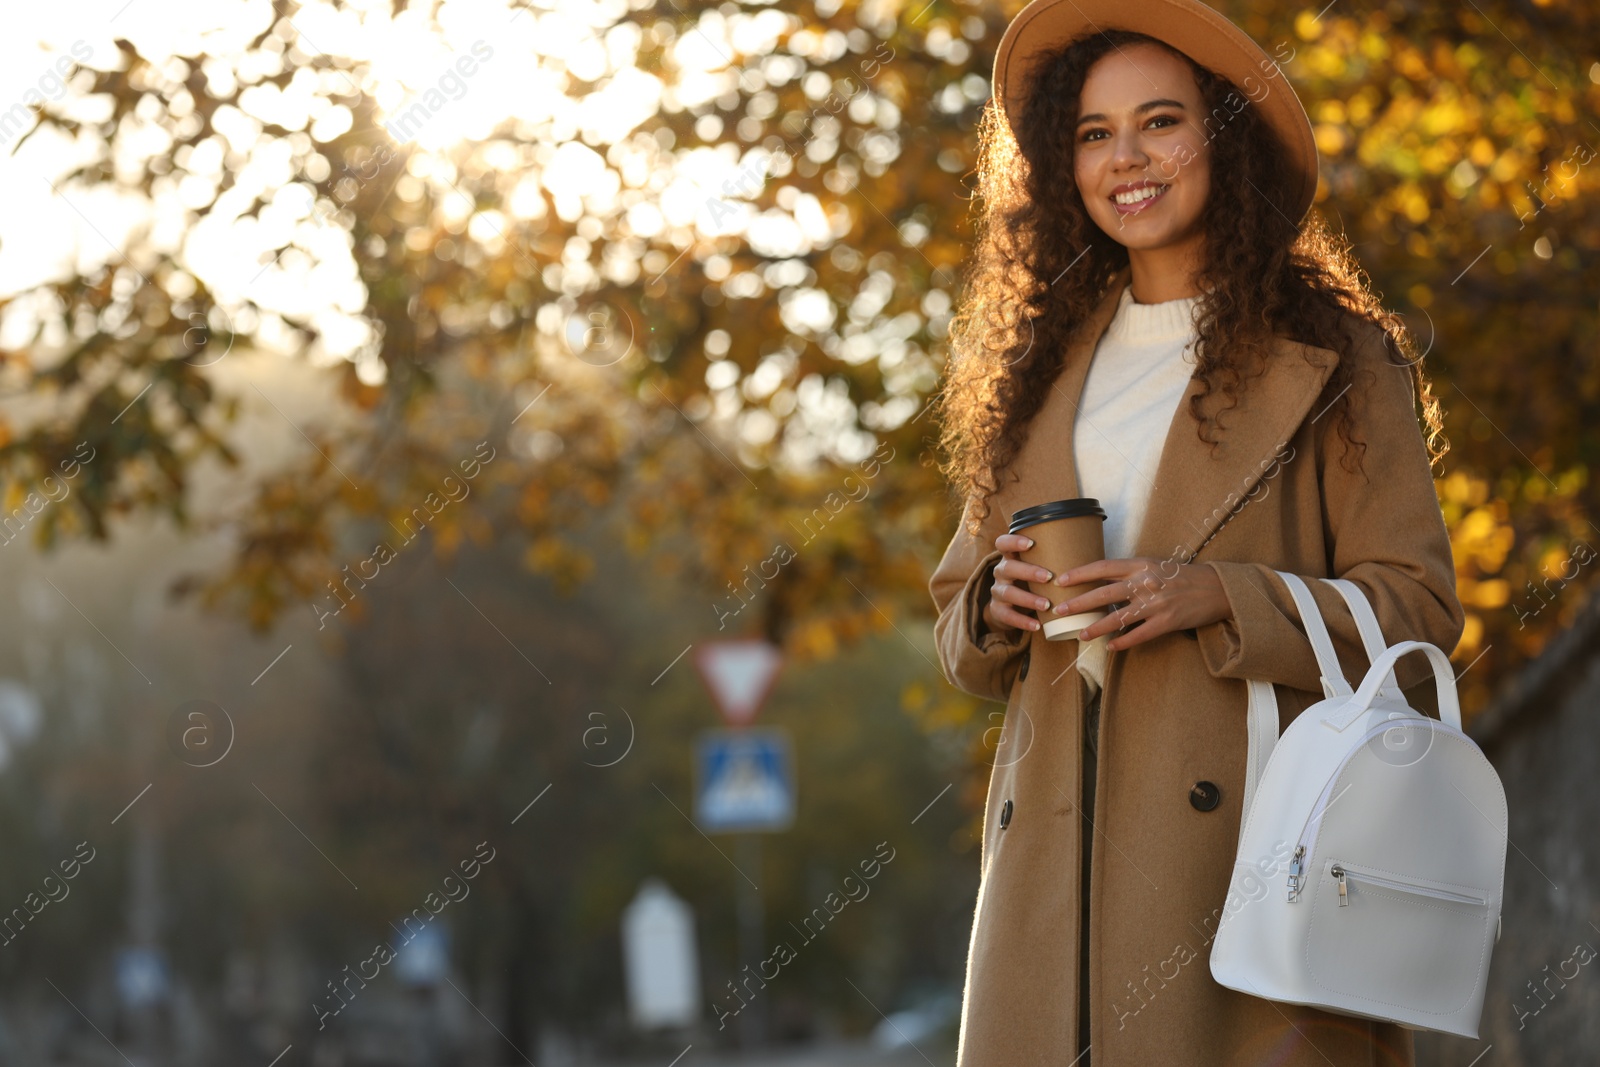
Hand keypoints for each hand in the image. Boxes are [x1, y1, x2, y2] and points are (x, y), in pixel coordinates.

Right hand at [980, 532, 1054, 634]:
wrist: (1010, 608)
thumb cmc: (1032, 583)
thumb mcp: (1037, 568)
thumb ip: (1052, 561)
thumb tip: (1088, 552)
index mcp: (1010, 558)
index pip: (1003, 543)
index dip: (1013, 541)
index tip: (1031, 543)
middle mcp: (1001, 572)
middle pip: (1008, 568)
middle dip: (1028, 571)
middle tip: (1048, 577)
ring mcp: (997, 591)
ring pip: (1008, 592)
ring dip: (1028, 598)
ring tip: (1046, 605)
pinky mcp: (997, 610)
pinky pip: (1007, 615)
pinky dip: (1022, 621)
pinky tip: (1037, 625)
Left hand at [1051, 557, 1231, 650]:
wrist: (1216, 588)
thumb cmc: (1181, 576)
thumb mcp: (1154, 565)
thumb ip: (1129, 572)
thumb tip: (1099, 581)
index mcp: (1140, 565)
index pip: (1102, 567)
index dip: (1080, 573)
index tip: (1060, 580)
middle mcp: (1146, 582)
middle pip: (1104, 593)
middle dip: (1079, 603)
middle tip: (1059, 610)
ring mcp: (1156, 603)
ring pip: (1119, 617)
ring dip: (1097, 627)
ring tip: (1081, 634)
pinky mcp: (1168, 621)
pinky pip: (1140, 634)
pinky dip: (1123, 642)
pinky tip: (1111, 647)